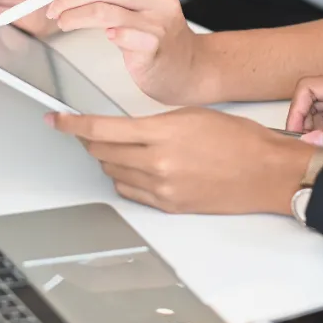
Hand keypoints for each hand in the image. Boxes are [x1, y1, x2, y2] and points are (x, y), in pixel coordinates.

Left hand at [43, 0, 211, 104]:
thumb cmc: (154, 33)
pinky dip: (104, 33)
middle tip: (51, 7)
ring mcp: (159, 20)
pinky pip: (121, 34)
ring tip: (63, 22)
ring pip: (106, 9)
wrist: (186, 66)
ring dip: (75, 16)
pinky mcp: (155, 45)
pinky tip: (100, 36)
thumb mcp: (134, 1)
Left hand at [47, 108, 313, 215]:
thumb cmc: (239, 140)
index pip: (102, 130)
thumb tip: (126, 130)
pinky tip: (135, 168)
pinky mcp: (169, 206)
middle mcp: (158, 165)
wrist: (266, 172)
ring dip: (108, 160)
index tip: (56, 120)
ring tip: (119, 148)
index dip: (72, 125)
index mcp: (163, 134)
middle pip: (102, 153)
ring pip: (114, 174)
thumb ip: (153, 124)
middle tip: (85, 131)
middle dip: (89, 140)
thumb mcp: (191, 116)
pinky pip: (131, 192)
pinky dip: (125, 178)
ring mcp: (162, 189)